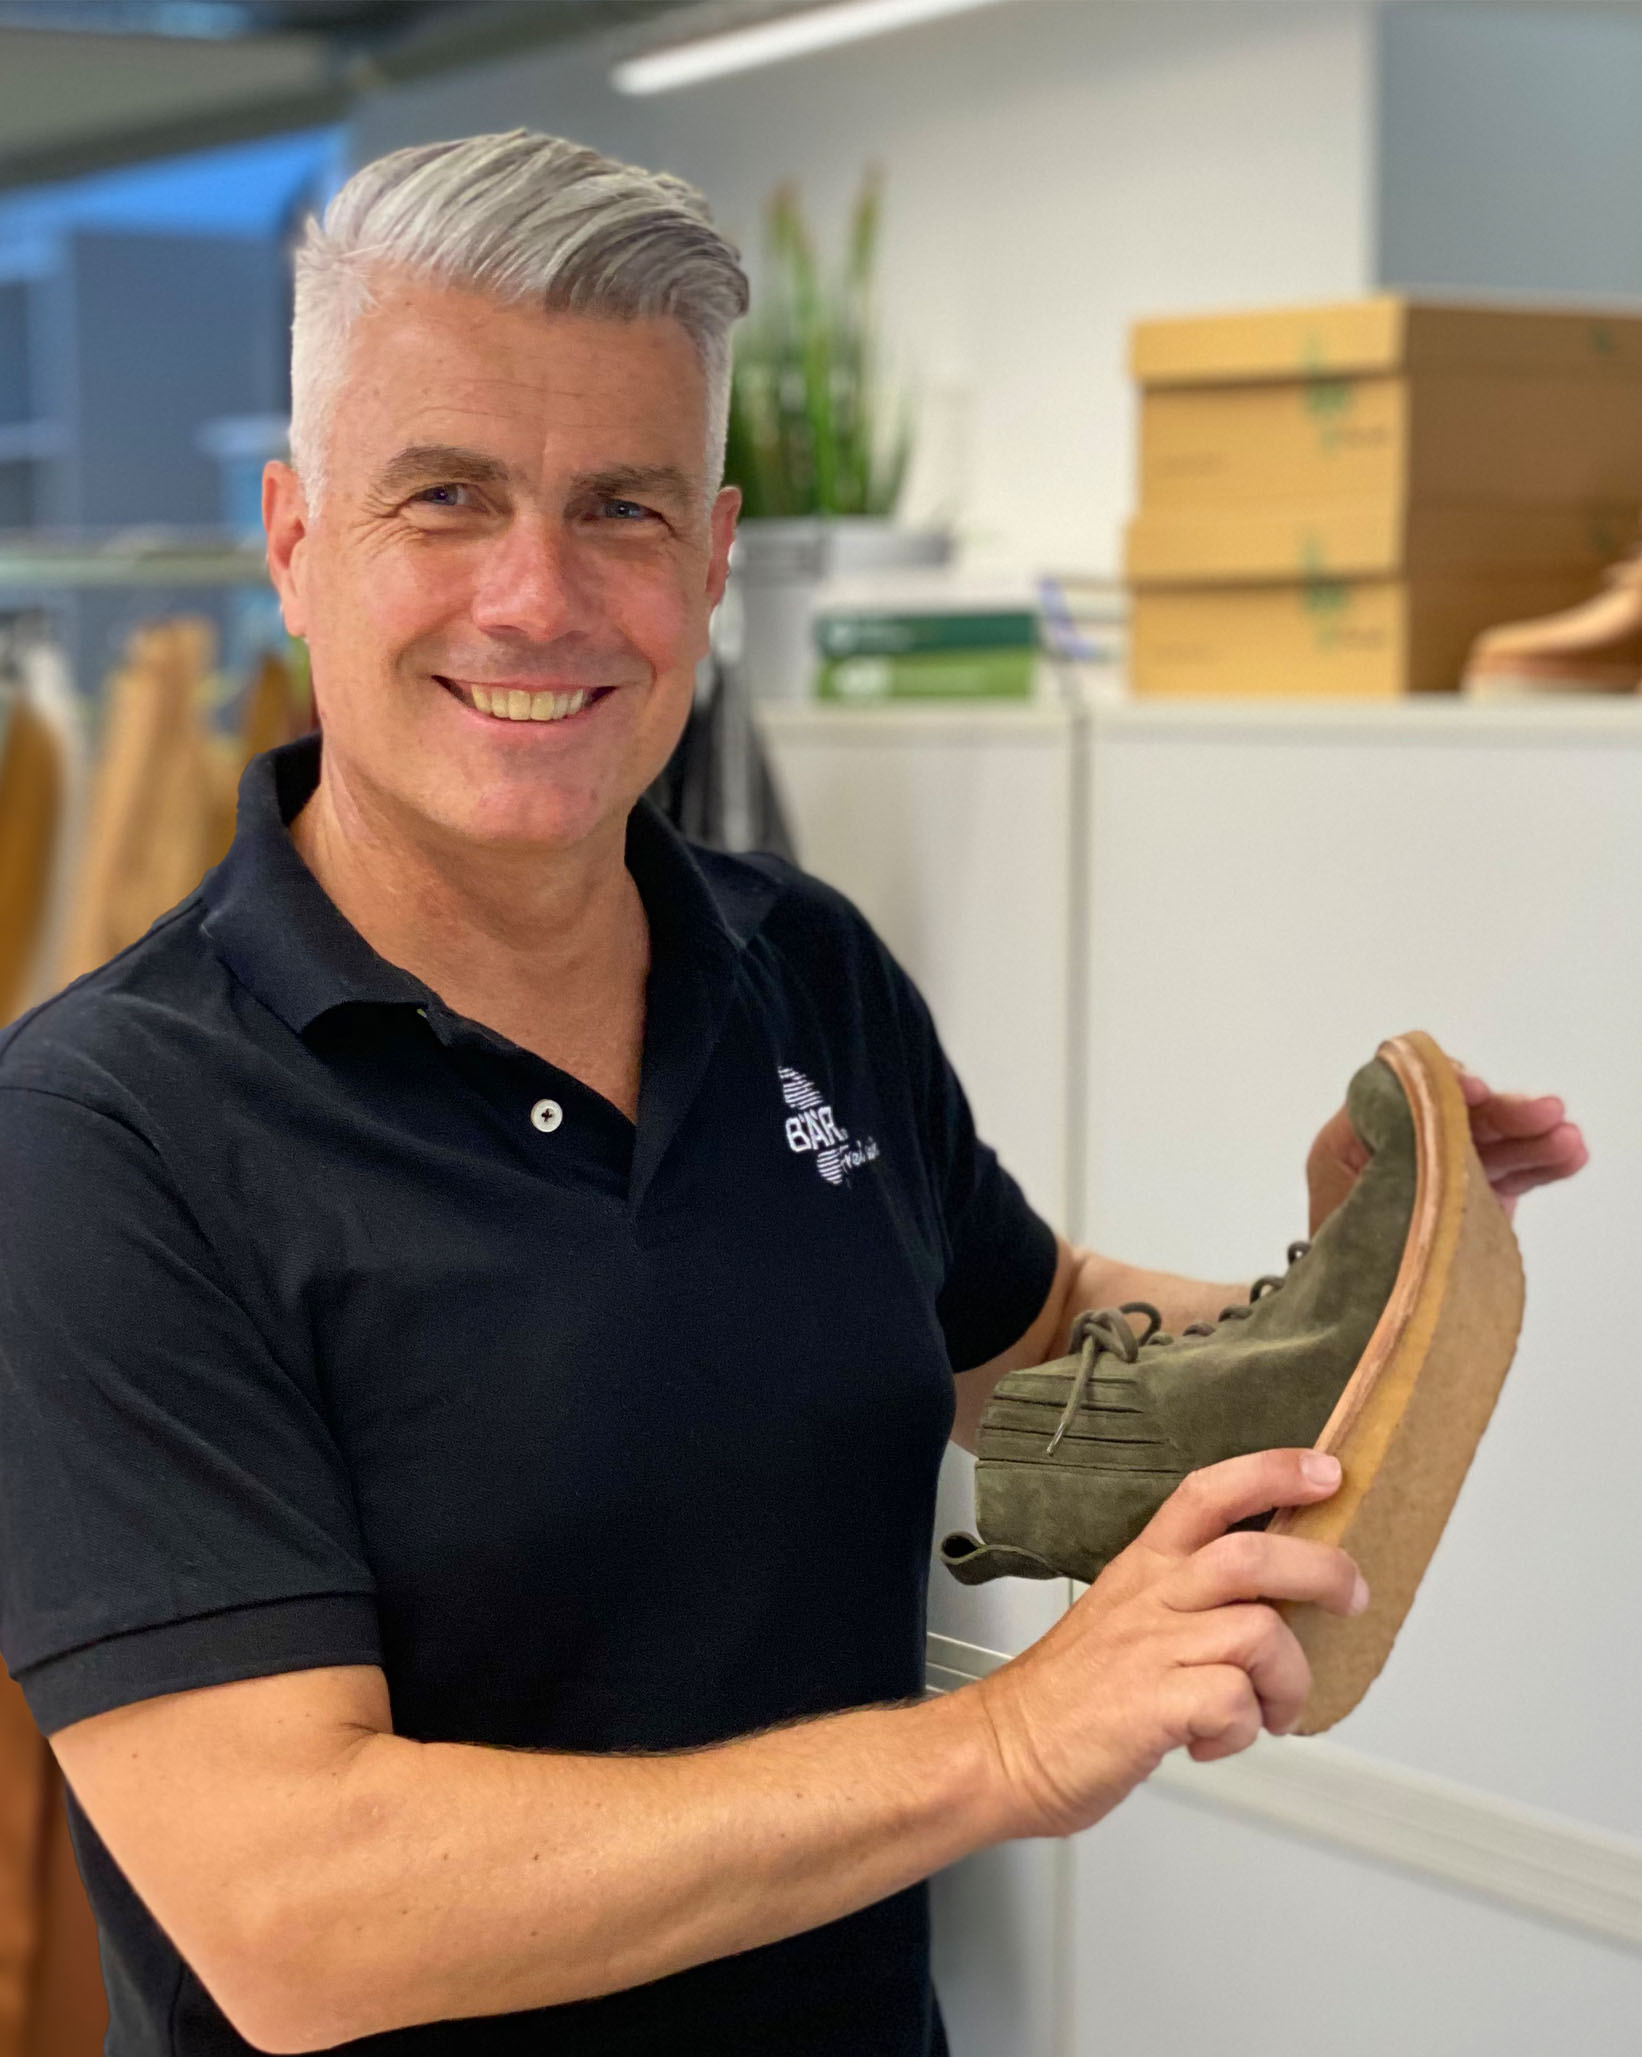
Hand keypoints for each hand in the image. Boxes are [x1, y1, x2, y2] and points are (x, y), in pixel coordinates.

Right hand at [970, 1450, 1362, 1840]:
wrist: (1006, 1749)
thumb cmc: (1073, 1692)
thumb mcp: (1125, 1617)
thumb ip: (1190, 1601)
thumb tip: (1272, 1605)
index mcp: (1144, 1567)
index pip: (1208, 1492)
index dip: (1273, 1472)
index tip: (1328, 1472)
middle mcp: (1151, 1597)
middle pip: (1252, 1554)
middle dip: (1323, 1571)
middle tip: (1351, 1598)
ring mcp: (1151, 1649)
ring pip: (1260, 1633)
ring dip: (1290, 1680)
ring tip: (1273, 1711)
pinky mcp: (1152, 1706)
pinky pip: (1234, 1703)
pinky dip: (1243, 1731)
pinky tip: (1215, 1742)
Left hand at [1306, 1061, 1587, 1230]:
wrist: (1355, 1316)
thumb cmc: (1341, 1254)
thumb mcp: (1350, 1192)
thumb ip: (1386, 1144)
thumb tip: (1428, 1104)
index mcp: (1356, 1138)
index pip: (1404, 1095)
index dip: (1442, 1086)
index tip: (1476, 1091)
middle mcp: (1403, 1145)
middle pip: (1459, 1116)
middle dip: (1504, 1111)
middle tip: (1546, 1111)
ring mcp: (1443, 1171)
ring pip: (1493, 1145)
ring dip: (1533, 1138)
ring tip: (1569, 1141)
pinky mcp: (1474, 1198)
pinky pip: (1510, 1175)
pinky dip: (1540, 1165)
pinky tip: (1570, 1156)